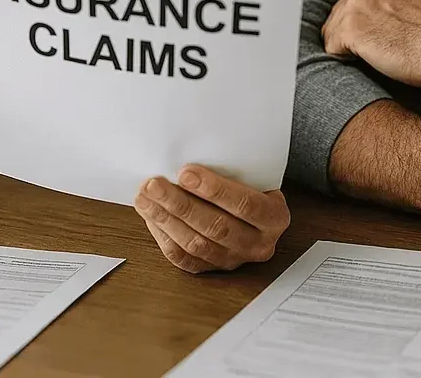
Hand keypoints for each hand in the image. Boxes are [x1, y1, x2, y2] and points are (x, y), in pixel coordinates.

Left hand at [134, 164, 289, 273]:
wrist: (255, 209)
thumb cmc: (250, 183)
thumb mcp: (255, 174)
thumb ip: (235, 168)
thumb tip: (192, 150)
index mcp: (274, 217)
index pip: (244, 204)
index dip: (214, 190)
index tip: (185, 172)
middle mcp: (258, 244)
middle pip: (216, 227)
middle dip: (181, 204)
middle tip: (155, 184)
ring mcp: (234, 260)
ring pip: (196, 244)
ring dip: (166, 219)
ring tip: (145, 197)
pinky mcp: (212, 270)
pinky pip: (184, 258)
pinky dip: (164, 236)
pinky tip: (151, 215)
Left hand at [322, 0, 420, 84]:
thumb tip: (380, 18)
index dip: (365, 19)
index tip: (379, 33)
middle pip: (342, 11)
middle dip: (353, 31)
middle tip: (377, 48)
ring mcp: (357, 3)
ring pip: (334, 29)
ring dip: (349, 46)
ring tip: (375, 57)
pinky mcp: (352, 28)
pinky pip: (332, 47)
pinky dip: (344, 58)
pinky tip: (368, 62)